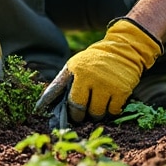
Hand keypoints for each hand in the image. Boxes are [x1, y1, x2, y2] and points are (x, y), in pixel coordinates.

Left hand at [35, 18, 161, 123]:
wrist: (122, 50)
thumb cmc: (92, 61)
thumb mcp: (73, 66)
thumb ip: (60, 83)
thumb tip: (42, 103)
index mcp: (78, 71)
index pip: (68, 98)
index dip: (67, 111)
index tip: (64, 115)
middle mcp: (92, 78)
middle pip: (82, 109)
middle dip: (80, 115)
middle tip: (81, 114)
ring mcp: (108, 85)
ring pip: (98, 113)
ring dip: (95, 114)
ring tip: (95, 106)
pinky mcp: (122, 91)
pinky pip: (113, 111)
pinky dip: (110, 111)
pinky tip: (108, 102)